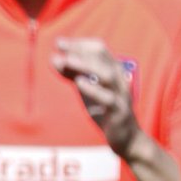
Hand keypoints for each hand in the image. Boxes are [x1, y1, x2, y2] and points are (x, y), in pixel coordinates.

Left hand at [51, 38, 137, 155]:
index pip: (99, 49)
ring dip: (86, 65)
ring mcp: (120, 94)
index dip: (79, 44)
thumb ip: (73, 74)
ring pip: (106, 74)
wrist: (125, 137)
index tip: (59, 42)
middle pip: (102, 57)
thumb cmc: (104, 110)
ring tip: (67, 60)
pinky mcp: (119, 111)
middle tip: (59, 47)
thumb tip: (55, 58)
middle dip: (79, 50)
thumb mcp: (87, 89)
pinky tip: (79, 82)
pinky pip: (108, 98)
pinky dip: (93, 89)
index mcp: (113, 71)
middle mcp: (119, 79)